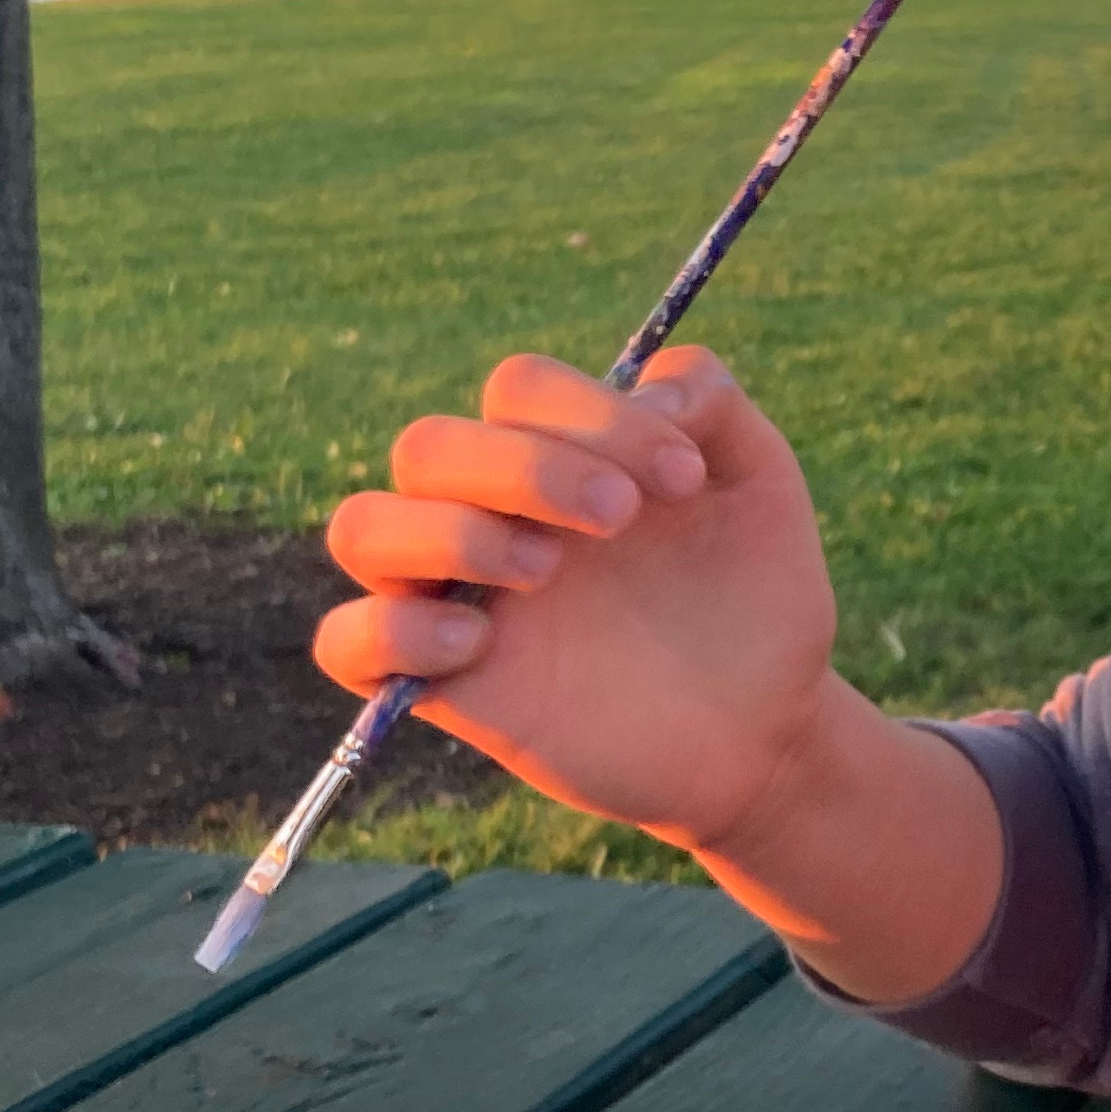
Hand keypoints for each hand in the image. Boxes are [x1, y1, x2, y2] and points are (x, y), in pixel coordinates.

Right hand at [316, 349, 837, 849]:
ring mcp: (460, 597)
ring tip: (545, 571)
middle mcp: (494, 514)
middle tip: (621, 519)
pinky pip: (345, 643)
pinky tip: (479, 642)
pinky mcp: (448, 685)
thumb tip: (642, 385)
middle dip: (524, 467)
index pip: (518, 389)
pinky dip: (391, 629)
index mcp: (560, 456)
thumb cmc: (754, 600)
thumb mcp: (761, 483)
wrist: (765, 727)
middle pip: (427, 445)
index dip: (593, 413)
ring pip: (361, 527)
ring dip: (447, 532)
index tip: (684, 480)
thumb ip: (711, 399)